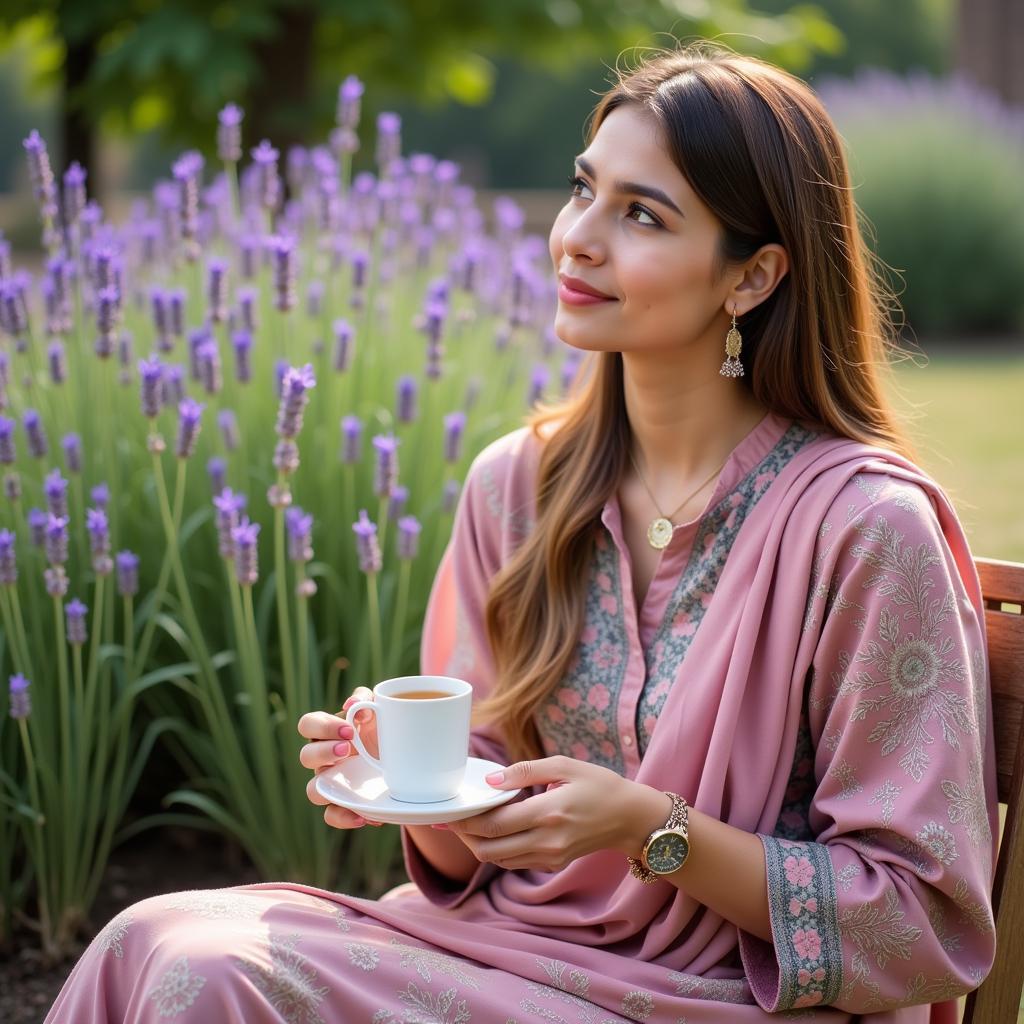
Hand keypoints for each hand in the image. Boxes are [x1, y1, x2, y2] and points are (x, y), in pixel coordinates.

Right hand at [297, 687, 382, 827]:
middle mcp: (325, 758)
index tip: (348, 729)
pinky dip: (344, 817)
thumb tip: (352, 703)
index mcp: (329, 733)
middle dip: (323, 752)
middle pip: (304, 756)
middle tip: (347, 748)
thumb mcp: (381, 710)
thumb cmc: (386, 729)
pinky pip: (331, 816)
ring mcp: (332, 783)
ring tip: (352, 782)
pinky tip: (363, 815)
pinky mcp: (344, 804)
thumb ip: (366, 699)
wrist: (408, 760)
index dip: (321, 727)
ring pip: (312, 790)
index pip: (308, 724)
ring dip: (325, 787)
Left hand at [442, 756, 666, 871]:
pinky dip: (497, 850)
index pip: (495, 823)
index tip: (449, 811)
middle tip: (450, 821)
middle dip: (464, 836)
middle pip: (489, 848)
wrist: (631, 818)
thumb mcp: (565, 765)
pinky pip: (514, 862)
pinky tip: (492, 832)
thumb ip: (525, 771)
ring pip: (498, 860)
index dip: (466, 820)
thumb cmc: (599, 785)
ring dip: (478, 845)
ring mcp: (550, 856)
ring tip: (467, 825)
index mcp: (548, 812)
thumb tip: (491, 780)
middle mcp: (547, 840)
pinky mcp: (553, 863)